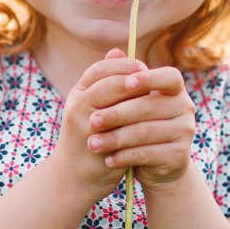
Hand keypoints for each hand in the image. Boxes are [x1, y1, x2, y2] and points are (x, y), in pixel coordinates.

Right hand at [51, 48, 149, 201]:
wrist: (74, 177)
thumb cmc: (90, 138)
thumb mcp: (94, 106)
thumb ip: (108, 82)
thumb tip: (121, 51)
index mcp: (78, 94)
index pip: (100, 68)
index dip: (124, 65)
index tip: (143, 67)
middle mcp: (77, 105)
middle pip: (108, 81)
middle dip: (134, 78)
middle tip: (154, 81)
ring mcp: (84, 125)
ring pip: (114, 103)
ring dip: (138, 97)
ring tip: (156, 98)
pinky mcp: (96, 144)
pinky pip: (120, 127)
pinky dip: (138, 121)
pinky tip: (153, 120)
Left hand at [85, 52, 195, 190]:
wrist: (155, 165)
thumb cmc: (138, 125)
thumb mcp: (131, 102)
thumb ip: (123, 78)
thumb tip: (113, 51)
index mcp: (175, 89)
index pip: (169, 77)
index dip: (150, 78)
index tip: (128, 81)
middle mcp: (185, 107)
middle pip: (149, 107)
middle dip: (116, 114)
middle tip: (92, 121)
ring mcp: (185, 132)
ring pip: (145, 132)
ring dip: (115, 138)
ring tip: (93, 143)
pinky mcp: (179, 156)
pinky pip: (148, 154)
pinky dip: (124, 156)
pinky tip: (108, 159)